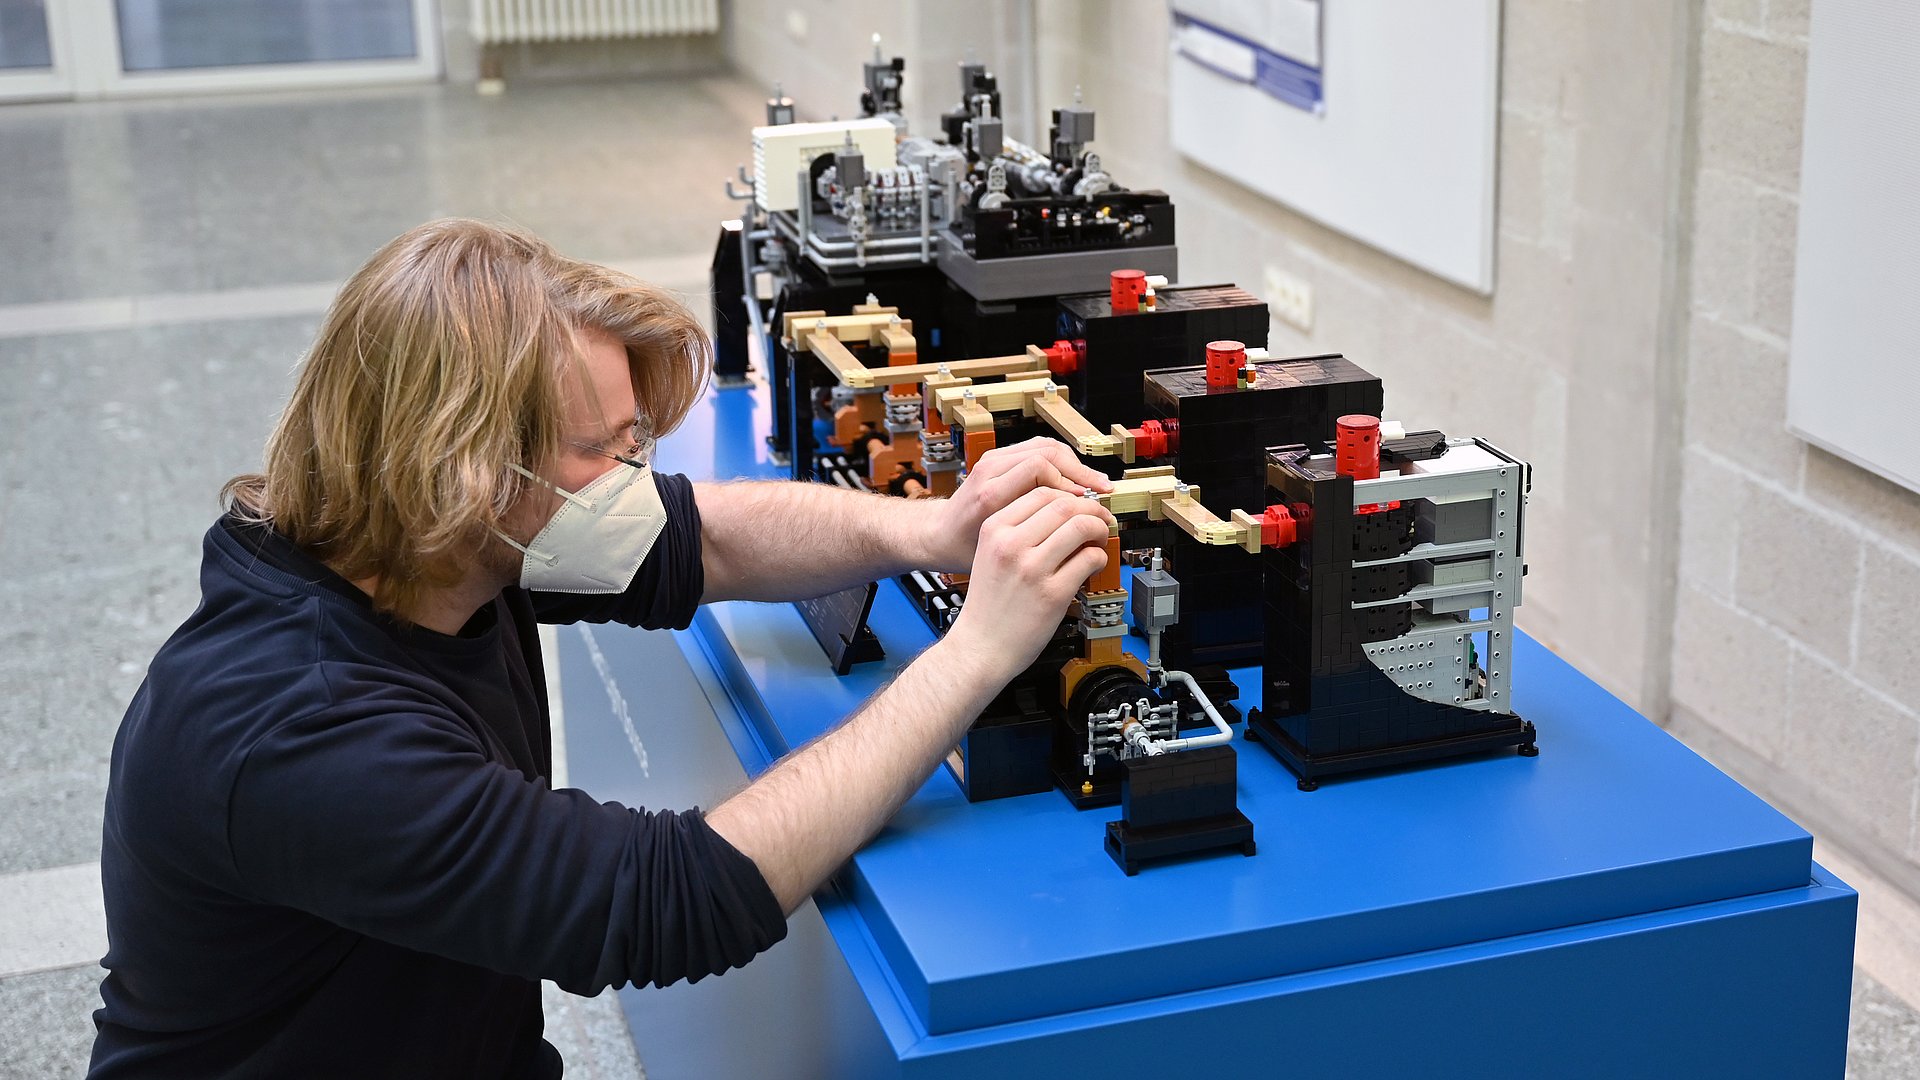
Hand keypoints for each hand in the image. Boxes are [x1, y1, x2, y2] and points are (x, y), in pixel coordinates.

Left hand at [916, 438, 1113, 572]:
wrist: (939, 534)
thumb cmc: (965, 549)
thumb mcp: (998, 552)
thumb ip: (1034, 540)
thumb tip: (1080, 535)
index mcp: (990, 494)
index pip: (1040, 469)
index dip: (1070, 483)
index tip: (1088, 502)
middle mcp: (990, 470)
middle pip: (1046, 452)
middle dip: (1080, 470)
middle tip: (1102, 489)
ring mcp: (993, 460)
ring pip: (1045, 445)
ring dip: (1074, 463)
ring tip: (1094, 484)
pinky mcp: (998, 458)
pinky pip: (1037, 449)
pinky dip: (1061, 461)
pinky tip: (1076, 479)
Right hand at [942, 485, 1113, 684]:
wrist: (980, 647)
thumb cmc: (988, 604)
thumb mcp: (990, 554)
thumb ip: (1019, 531)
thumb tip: (1064, 511)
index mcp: (993, 530)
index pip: (1040, 493)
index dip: (1068, 495)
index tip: (1079, 504)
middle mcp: (1010, 545)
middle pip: (1064, 505)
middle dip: (1089, 508)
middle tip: (1098, 517)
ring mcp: (1032, 569)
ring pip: (1081, 527)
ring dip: (1099, 529)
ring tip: (1099, 538)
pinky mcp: (1052, 593)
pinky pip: (1088, 559)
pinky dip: (1099, 557)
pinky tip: (1093, 563)